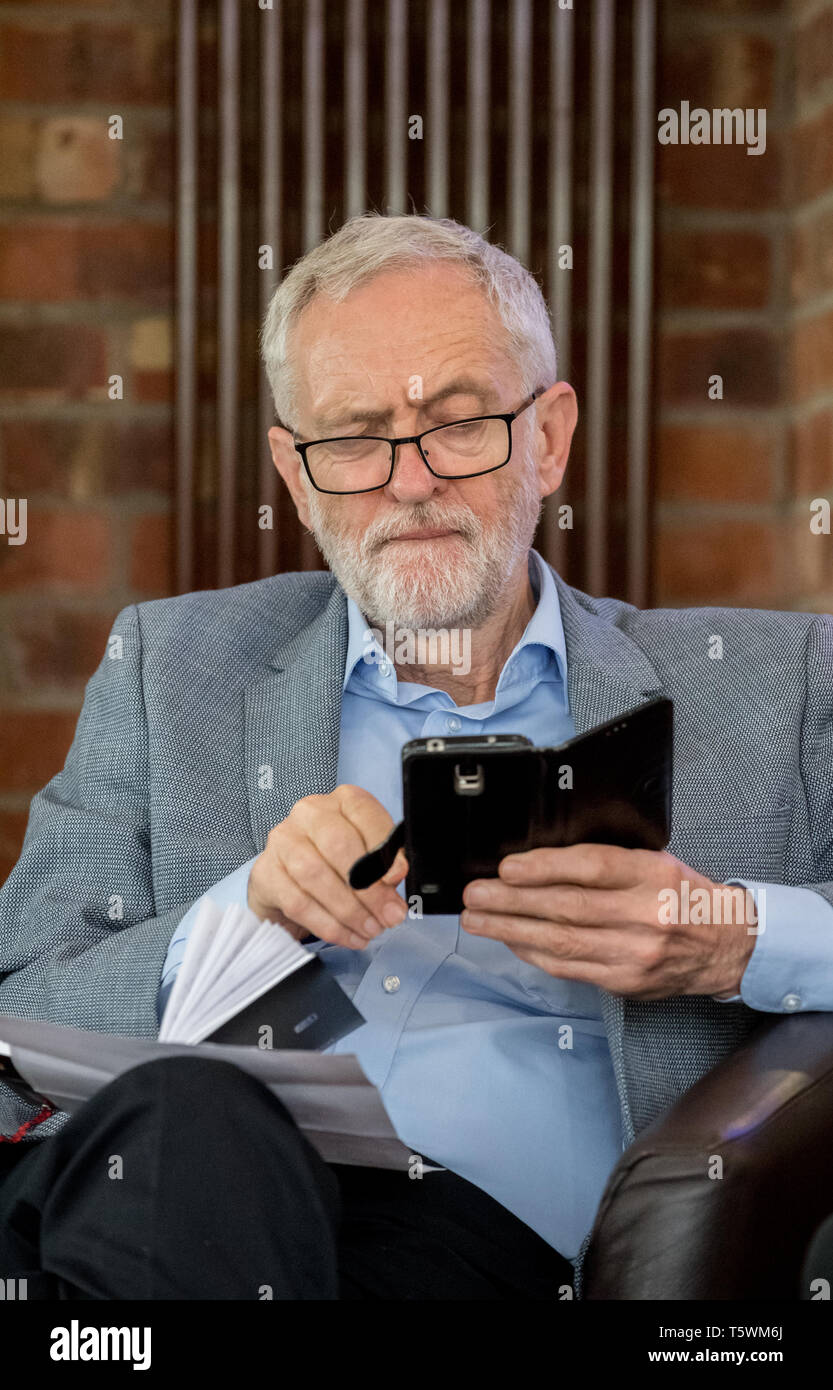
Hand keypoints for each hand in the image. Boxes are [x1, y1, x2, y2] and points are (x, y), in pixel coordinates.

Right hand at [248, 784, 409, 948]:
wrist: (291, 885)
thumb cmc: (338, 866)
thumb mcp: (370, 858)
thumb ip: (385, 864)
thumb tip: (396, 874)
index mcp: (342, 800)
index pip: (364, 813)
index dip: (383, 847)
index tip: (397, 877)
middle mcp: (309, 813)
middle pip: (339, 845)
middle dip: (369, 888)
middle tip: (388, 915)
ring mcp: (283, 841)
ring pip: (315, 875)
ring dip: (349, 910)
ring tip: (371, 929)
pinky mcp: (266, 872)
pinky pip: (298, 902)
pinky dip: (328, 925)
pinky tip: (349, 936)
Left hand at [459, 844, 758, 999]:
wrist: (728, 944)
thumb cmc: (682, 896)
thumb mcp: (655, 862)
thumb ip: (607, 861)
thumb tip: (540, 861)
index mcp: (654, 875)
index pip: (593, 867)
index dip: (545, 867)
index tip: (507, 867)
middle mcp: (646, 915)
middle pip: (568, 908)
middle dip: (512, 902)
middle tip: (476, 895)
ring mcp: (635, 953)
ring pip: (562, 942)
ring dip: (512, 930)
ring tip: (479, 919)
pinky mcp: (626, 981)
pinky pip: (570, 967)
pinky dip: (534, 953)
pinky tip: (511, 940)